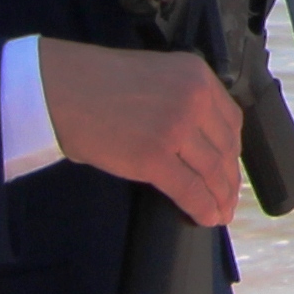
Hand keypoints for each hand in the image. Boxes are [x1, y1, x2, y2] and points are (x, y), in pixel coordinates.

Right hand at [38, 39, 245, 223]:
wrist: (60, 89)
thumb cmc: (96, 82)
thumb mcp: (156, 76)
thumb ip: (181, 100)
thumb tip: (196, 142)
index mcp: (197, 75)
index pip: (231, 120)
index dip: (233, 151)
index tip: (231, 168)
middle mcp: (194, 99)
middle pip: (225, 148)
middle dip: (229, 179)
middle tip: (229, 199)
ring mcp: (176, 128)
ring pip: (212, 171)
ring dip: (221, 198)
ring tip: (221, 213)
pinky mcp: (154, 157)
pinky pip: (190, 189)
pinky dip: (202, 208)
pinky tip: (207, 218)